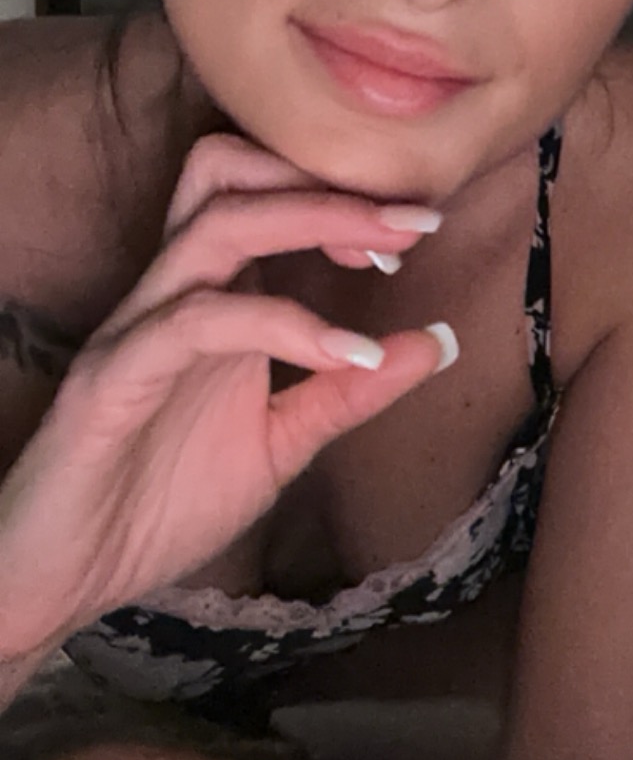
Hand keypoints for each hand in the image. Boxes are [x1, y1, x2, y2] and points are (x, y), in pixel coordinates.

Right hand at [0, 133, 452, 657]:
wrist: (65, 582)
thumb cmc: (158, 504)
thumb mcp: (279, 445)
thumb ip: (348, 392)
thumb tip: (438, 341)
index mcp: (211, 299)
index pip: (261, 191)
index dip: (341, 191)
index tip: (416, 224)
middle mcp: (171, 294)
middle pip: (230, 177)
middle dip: (328, 183)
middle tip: (413, 217)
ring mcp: (136, 328)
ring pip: (213, 225)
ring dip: (311, 223)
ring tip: (388, 259)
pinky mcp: (110, 377)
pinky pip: (194, 321)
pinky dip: (282, 324)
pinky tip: (347, 353)